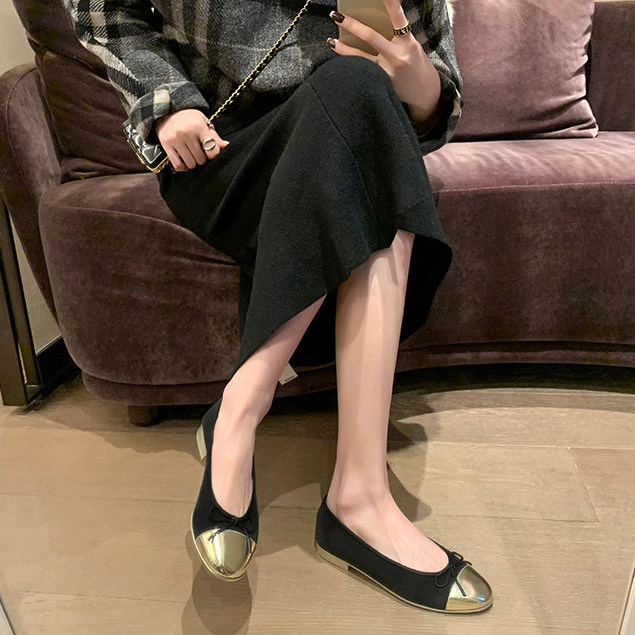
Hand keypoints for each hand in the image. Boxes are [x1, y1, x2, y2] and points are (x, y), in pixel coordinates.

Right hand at [154, 108, 230, 171]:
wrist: (168, 111)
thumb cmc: (190, 118)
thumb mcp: (203, 122)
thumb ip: (215, 136)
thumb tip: (227, 146)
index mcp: (199, 126)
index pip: (212, 150)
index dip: (213, 154)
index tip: (210, 151)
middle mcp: (186, 133)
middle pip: (201, 159)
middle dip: (202, 158)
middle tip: (199, 152)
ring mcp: (175, 139)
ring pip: (190, 164)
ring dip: (192, 163)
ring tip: (191, 155)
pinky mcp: (166, 145)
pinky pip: (178, 165)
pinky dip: (182, 167)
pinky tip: (184, 162)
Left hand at [328, 0, 440, 120]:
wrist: (425, 94)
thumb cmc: (418, 66)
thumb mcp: (412, 47)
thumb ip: (398, 37)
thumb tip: (377, 25)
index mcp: (407, 43)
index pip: (398, 18)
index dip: (391, 3)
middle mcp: (396, 56)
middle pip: (371, 37)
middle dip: (352, 25)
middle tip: (337, 15)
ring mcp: (387, 71)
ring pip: (360, 58)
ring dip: (343, 49)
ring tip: (331, 41)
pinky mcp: (382, 83)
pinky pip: (363, 72)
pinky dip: (351, 67)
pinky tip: (340, 65)